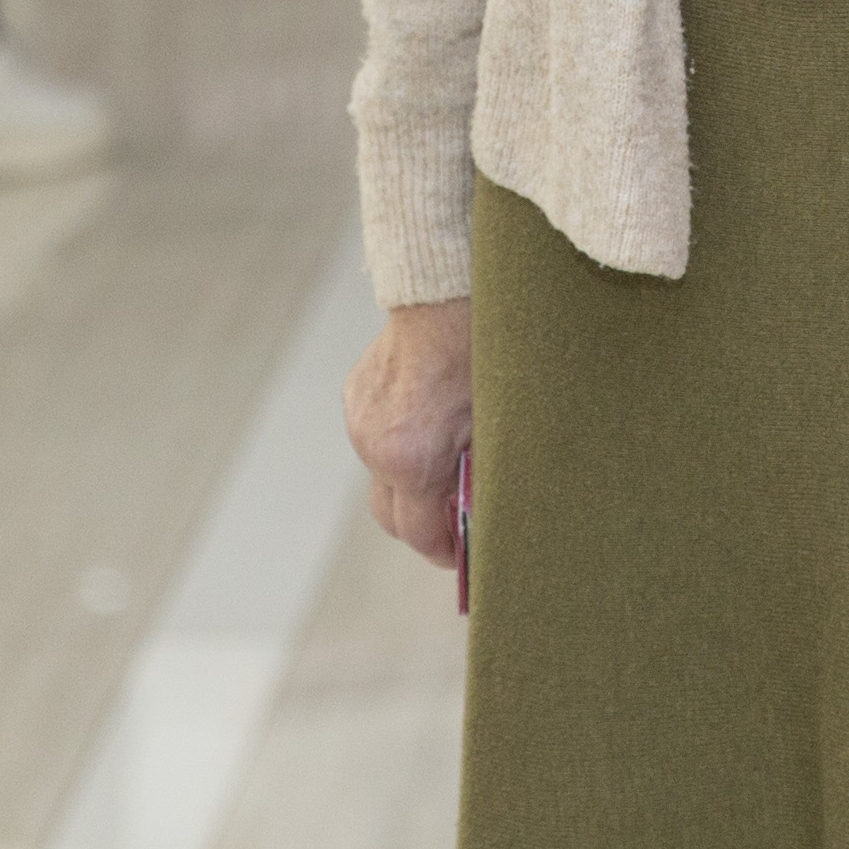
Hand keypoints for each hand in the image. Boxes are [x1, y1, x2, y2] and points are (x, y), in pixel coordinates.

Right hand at [346, 296, 472, 573]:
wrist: (444, 294)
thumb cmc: (481, 357)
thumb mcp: (494, 426)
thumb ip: (481, 479)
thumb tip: (483, 516)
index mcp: (410, 460)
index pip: (417, 533)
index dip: (442, 550)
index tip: (460, 554)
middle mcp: (374, 446)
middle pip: (391, 515)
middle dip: (420, 525)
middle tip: (452, 520)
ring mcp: (359, 421)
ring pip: (381, 476)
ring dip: (408, 480)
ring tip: (444, 462)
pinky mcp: (354, 397)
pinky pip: (373, 438)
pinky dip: (396, 445)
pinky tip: (426, 424)